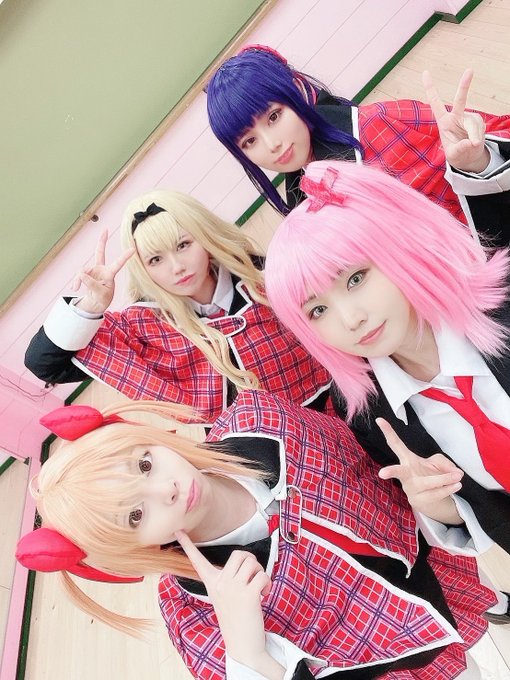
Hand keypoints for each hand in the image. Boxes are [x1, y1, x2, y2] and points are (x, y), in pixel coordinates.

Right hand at [70, 230, 133, 314]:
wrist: (96, 303)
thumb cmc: (103, 298)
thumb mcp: (100, 294)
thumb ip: (92, 284)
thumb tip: (81, 275)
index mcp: (110, 274)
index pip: (118, 264)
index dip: (124, 257)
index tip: (133, 249)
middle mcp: (102, 269)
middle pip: (100, 252)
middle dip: (102, 241)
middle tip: (105, 229)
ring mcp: (93, 270)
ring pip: (82, 271)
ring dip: (78, 279)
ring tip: (76, 288)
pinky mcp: (86, 273)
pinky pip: (78, 275)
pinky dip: (75, 282)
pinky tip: (74, 288)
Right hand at [176, 532, 282, 677]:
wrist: (243, 645)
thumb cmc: (236, 618)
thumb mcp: (223, 596)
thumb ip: (227, 578)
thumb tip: (244, 562)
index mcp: (212, 583)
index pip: (197, 561)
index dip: (187, 545)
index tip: (178, 530)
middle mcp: (220, 584)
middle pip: (240, 554)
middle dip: (251, 562)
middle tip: (252, 576)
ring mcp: (233, 588)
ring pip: (252, 562)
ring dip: (260, 573)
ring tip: (257, 587)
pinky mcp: (248, 595)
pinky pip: (263, 576)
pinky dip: (267, 584)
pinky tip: (263, 595)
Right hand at [377, 418, 463, 524]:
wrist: (432, 499)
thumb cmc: (430, 475)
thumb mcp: (438, 463)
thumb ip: (446, 463)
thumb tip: (455, 472)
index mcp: (407, 459)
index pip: (395, 444)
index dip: (388, 432)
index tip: (379, 420)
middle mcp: (405, 474)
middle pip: (398, 472)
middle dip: (391, 472)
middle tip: (382, 473)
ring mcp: (410, 489)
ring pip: (426, 484)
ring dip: (443, 479)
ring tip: (457, 476)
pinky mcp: (418, 501)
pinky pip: (434, 494)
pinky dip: (447, 489)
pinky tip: (456, 485)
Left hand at [423, 69, 489, 172]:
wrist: (469, 157)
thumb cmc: (457, 155)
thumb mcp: (453, 155)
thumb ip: (460, 148)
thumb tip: (472, 142)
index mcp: (444, 121)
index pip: (435, 103)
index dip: (430, 88)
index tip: (425, 72)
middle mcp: (456, 116)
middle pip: (460, 100)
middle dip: (465, 85)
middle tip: (470, 70)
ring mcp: (468, 118)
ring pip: (473, 124)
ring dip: (474, 136)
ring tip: (471, 145)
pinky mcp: (478, 121)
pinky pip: (480, 129)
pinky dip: (478, 137)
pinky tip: (475, 142)